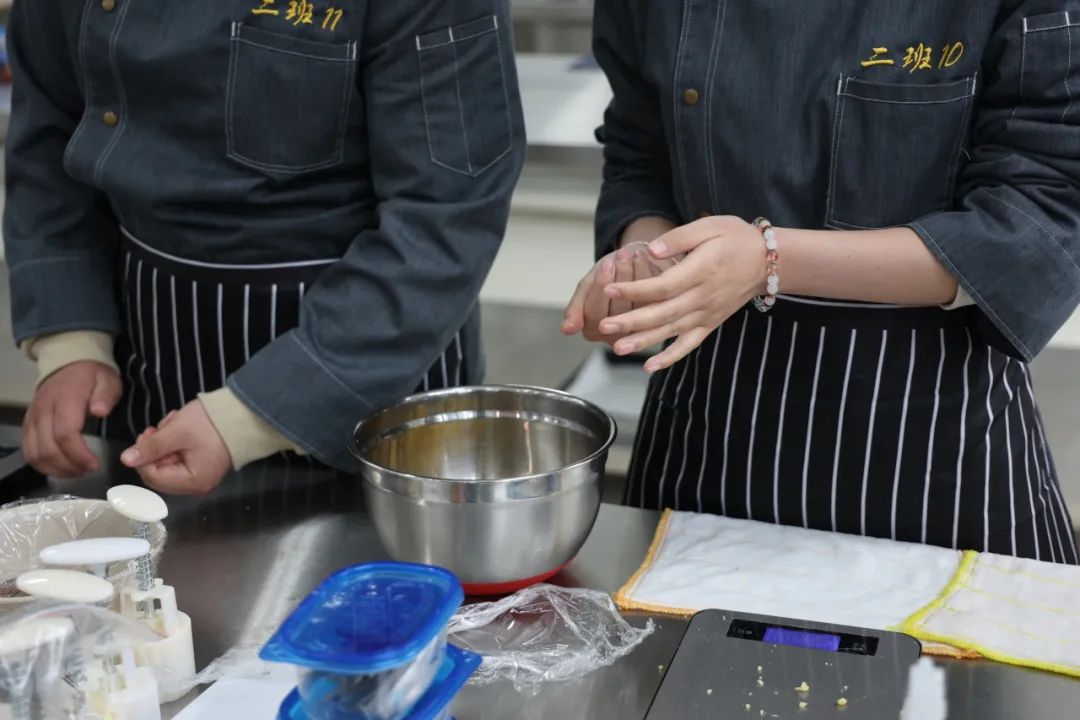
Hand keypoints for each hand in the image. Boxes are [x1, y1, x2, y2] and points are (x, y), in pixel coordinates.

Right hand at [22, 361, 121, 476]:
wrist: (67, 363)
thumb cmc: (91, 375)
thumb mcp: (107, 380)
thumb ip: (105, 395)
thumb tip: (100, 411)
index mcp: (64, 400)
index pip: (65, 434)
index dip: (78, 454)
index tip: (95, 464)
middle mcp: (43, 411)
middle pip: (48, 448)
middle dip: (69, 466)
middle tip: (88, 470)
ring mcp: (32, 418)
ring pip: (34, 454)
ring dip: (55, 469)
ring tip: (76, 471)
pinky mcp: (27, 424)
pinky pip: (27, 451)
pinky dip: (42, 464)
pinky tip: (60, 467)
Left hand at [120, 400, 231, 494]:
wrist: (244, 414)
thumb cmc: (211, 423)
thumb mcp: (177, 431)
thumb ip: (151, 446)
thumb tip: (125, 459)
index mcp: (193, 481)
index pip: (152, 476)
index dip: (144, 456)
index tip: (148, 433)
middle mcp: (197, 485)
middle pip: (159, 473)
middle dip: (155, 450)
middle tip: (160, 428)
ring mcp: (200, 477)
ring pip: (166, 465)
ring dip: (164, 444)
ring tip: (174, 424)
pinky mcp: (202, 466)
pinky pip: (178, 460)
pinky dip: (174, 445)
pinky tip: (180, 429)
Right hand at [562, 244, 675, 342]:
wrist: (631, 264)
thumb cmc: (607, 275)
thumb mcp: (587, 286)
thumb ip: (576, 305)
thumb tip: (566, 330)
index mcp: (591, 330)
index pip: (593, 313)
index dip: (600, 287)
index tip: (607, 264)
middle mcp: (614, 337)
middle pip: (616, 311)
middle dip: (620, 279)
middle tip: (623, 256)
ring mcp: (637, 331)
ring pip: (637, 307)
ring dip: (636, 277)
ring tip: (635, 254)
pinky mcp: (657, 322)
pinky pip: (654, 302)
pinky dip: (650, 277)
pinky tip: (647, 259)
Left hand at [599, 216, 765, 371]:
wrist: (768, 261)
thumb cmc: (736, 239)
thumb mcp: (710, 226)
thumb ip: (679, 238)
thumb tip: (651, 251)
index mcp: (700, 272)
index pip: (662, 286)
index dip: (635, 289)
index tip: (610, 288)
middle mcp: (702, 297)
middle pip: (662, 313)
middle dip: (631, 321)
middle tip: (604, 326)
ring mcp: (706, 313)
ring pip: (671, 331)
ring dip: (644, 341)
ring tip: (618, 348)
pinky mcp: (710, 323)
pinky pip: (689, 344)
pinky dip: (671, 358)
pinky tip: (650, 367)